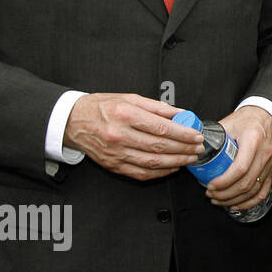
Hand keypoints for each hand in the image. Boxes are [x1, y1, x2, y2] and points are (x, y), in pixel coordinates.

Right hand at [64, 93, 203, 180]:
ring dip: (176, 162)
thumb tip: (182, 114)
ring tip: (190, 158)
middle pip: (159, 146)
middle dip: (184, 149)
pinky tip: (172, 167)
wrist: (72, 121)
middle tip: (198, 148)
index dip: (183, 134)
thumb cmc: (102, 107)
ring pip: (152, 162)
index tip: (197, 135)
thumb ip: (158, 107)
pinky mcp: (113, 165)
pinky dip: (160, 172)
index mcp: (124, 114)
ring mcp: (115, 153)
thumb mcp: (130, 98)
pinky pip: (141, 173)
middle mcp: (119, 135)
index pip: (161, 128)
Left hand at [205, 106, 271, 210]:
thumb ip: (211, 135)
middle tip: (211, 194)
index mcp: (253, 140)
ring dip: (234, 199)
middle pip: (246, 183)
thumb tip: (193, 147)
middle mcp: (264, 153)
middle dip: (226, 194)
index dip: (224, 181)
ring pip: (253, 190)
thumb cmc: (247, 120)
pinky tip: (237, 204)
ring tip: (219, 200)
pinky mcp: (271, 170)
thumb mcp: (228, 123)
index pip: (240, 168)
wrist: (265, 117)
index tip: (211, 185)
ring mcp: (269, 164)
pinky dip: (249, 202)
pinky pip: (263, 191)